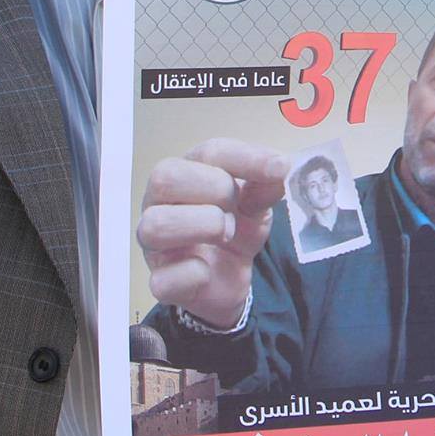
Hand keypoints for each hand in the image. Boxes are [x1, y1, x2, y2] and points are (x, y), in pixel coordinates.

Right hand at [139, 139, 287, 328]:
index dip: (245, 158)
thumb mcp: (256, 204)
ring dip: (202, 226)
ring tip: (226, 234)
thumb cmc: (236, 229)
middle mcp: (160, 204)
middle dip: (214, 189)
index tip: (280, 168)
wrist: (231, 279)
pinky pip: (165, 278)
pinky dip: (194, 273)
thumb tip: (280, 169)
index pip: (208, 153)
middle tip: (236, 208)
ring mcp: (154, 244)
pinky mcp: (160, 282)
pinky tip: (207, 270)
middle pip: (165, 177)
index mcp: (185, 174)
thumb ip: (266, 186)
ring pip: (155, 225)